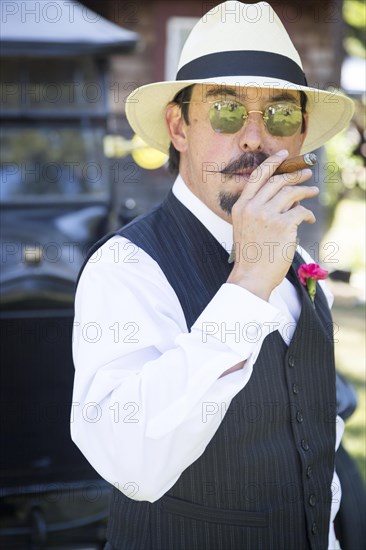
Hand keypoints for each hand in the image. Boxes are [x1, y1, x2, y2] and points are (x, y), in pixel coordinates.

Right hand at [227, 149, 318, 299]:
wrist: (251, 277)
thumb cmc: (250, 256)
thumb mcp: (244, 228)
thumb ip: (257, 210)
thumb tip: (284, 198)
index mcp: (241, 207)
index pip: (257, 176)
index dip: (272, 162)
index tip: (284, 154)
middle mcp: (252, 208)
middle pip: (277, 181)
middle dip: (295, 175)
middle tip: (306, 174)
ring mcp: (267, 216)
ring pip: (291, 193)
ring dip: (305, 191)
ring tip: (313, 191)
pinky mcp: (283, 226)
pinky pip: (300, 212)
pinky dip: (307, 214)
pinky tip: (308, 220)